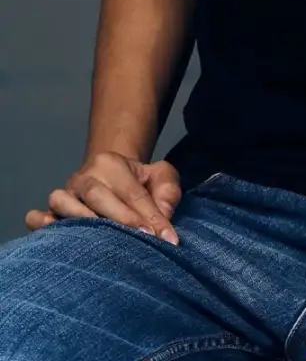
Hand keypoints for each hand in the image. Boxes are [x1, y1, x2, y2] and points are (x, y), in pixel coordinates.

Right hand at [24, 152, 181, 243]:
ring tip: (103, 243)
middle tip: (142, 239)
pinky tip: (58, 240)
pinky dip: (43, 226)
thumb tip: (163, 217)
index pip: (132, 192)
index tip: (166, 238)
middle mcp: (83, 176)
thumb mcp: (160, 177)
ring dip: (83, 223)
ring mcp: (63, 194)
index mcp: (110, 163)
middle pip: (97, 195)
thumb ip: (168, 191)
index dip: (150, 216)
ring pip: (63, 204)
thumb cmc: (139, 182)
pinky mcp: (49, 212)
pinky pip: (37, 217)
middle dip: (121, 220)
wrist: (111, 177)